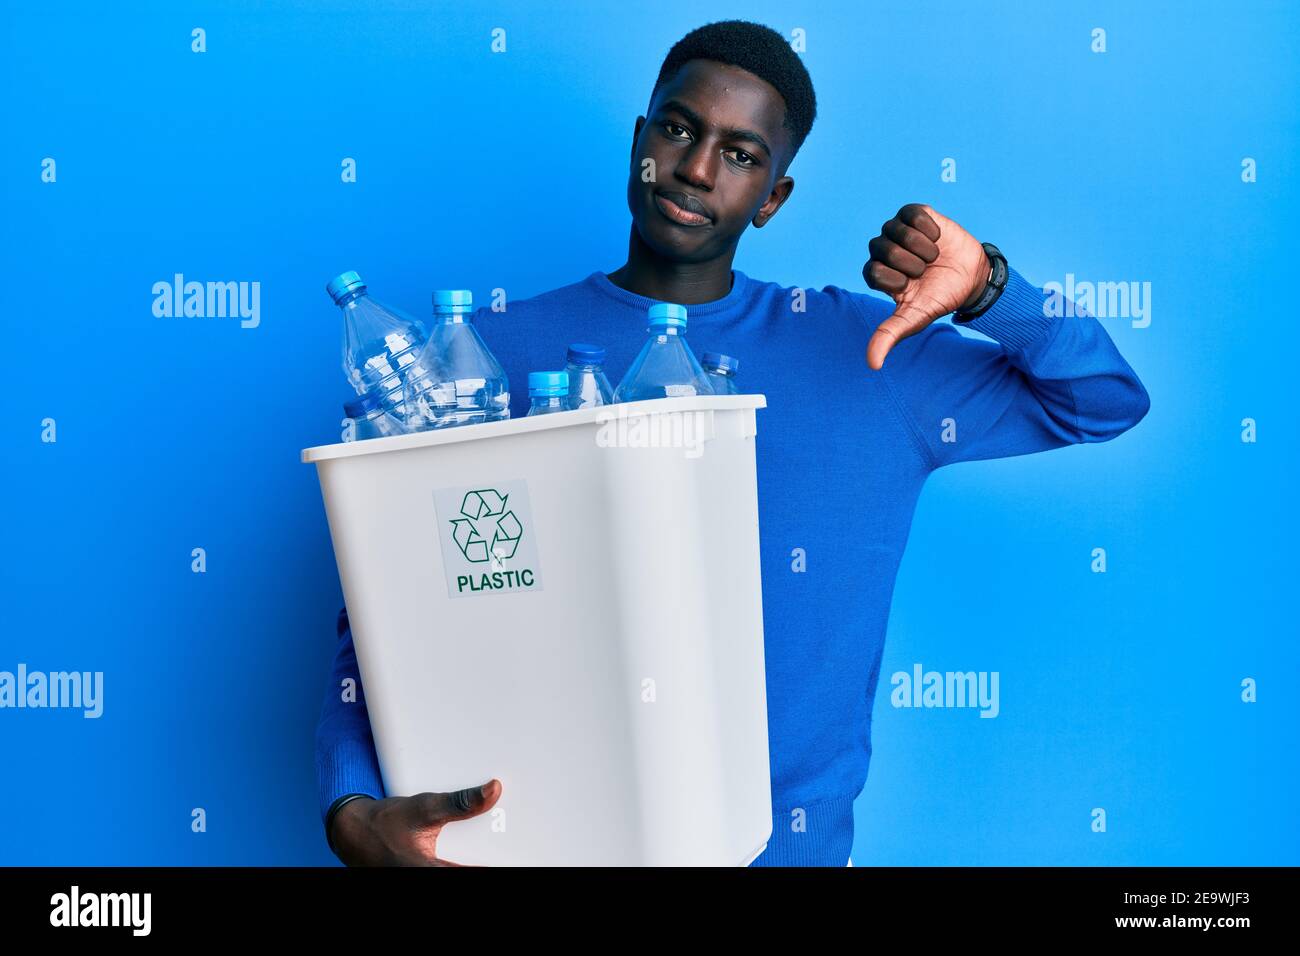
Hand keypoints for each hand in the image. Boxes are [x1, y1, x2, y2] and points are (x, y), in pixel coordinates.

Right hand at [330, 779, 500, 865]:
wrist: (354, 831)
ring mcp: (426, 875)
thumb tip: (492, 791)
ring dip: (473, 858)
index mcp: (429, 870)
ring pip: (458, 868)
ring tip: (495, 846)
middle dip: (485, 858)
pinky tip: (474, 847)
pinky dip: (463, 858)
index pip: (471, 873)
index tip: (518, 858)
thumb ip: (460, 803)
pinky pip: (449, 866)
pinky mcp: (425, 872)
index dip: (493, 865)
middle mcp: (428, 877)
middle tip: (511, 850)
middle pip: (466, 870)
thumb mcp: (424, 808)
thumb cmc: (385, 823)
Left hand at [863, 203, 990, 368]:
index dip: (896, 279)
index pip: (871, 271)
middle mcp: (883, 250)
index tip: (912, 286)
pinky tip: (937, 238)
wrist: (971, 278)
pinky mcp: (916, 214)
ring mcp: (898, 231)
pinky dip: (927, 228)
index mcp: (877, 274)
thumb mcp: (914, 318)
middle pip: (880, 248)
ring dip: (919, 246)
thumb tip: (872, 364)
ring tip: (933, 256)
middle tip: (926, 270)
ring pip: (894, 229)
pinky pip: (911, 213)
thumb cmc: (939, 298)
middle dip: (909, 263)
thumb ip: (889, 335)